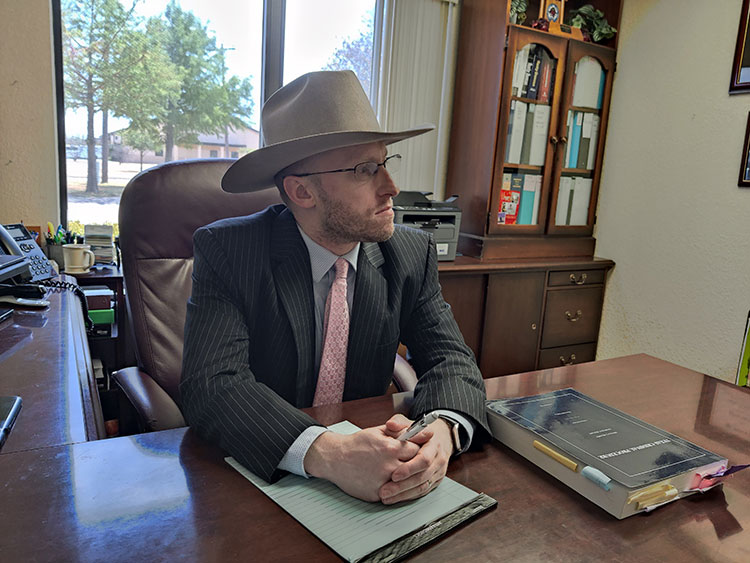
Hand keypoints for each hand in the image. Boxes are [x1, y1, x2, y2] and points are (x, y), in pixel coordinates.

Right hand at [303, 425, 419, 501]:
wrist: (335, 458)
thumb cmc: (356, 444)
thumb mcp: (378, 431)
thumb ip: (400, 431)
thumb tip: (419, 431)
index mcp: (390, 448)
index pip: (417, 449)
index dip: (419, 449)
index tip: (417, 449)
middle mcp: (389, 465)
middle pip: (415, 467)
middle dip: (415, 464)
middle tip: (411, 461)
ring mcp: (383, 481)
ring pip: (406, 482)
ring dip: (407, 478)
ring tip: (403, 473)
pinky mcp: (377, 494)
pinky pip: (394, 493)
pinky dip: (395, 488)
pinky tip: (393, 483)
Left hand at [378, 414, 454, 504]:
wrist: (441, 437)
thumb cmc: (421, 432)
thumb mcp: (411, 423)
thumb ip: (399, 423)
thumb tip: (390, 425)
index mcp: (434, 445)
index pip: (424, 459)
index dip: (409, 468)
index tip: (394, 474)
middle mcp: (438, 460)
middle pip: (422, 476)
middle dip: (403, 485)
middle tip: (385, 490)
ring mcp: (438, 472)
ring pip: (422, 487)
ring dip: (403, 494)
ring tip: (386, 497)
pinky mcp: (436, 481)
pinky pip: (422, 492)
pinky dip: (408, 496)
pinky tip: (394, 498)